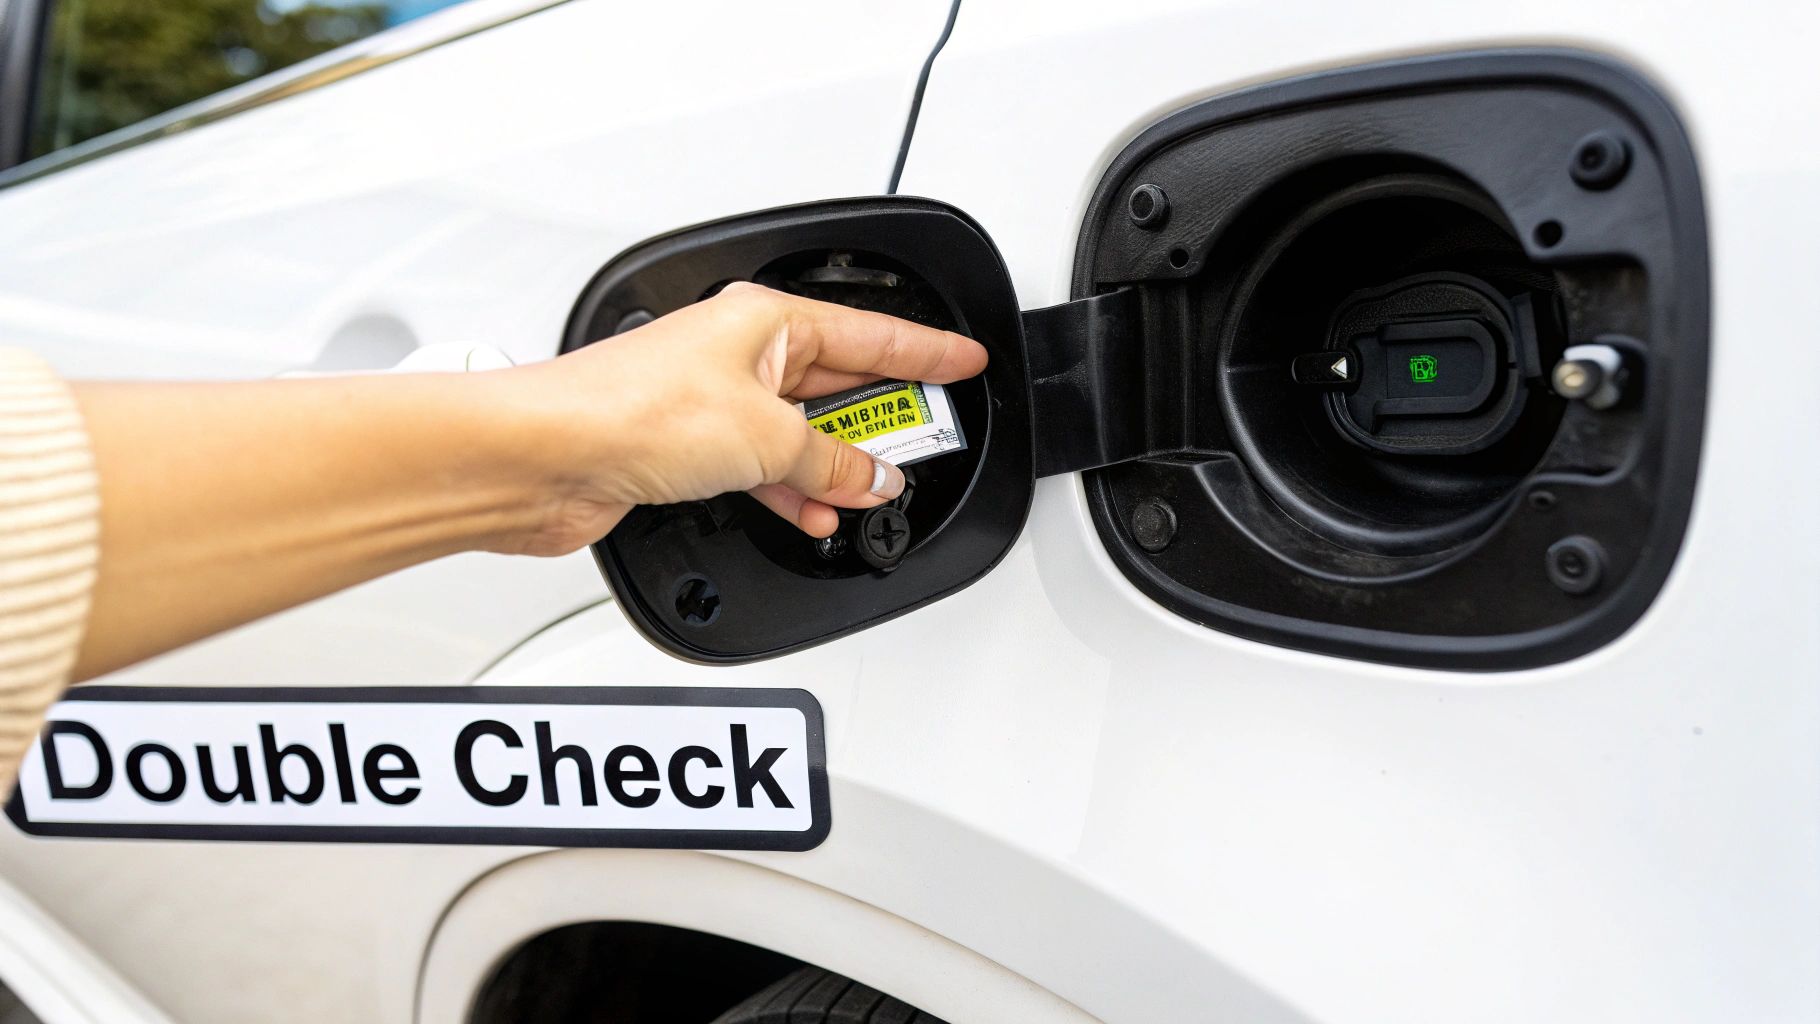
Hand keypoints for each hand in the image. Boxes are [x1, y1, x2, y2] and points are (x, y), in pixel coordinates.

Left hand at [500, 283, 988, 554]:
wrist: (543, 456)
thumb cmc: (629, 410)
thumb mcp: (765, 437)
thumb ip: (831, 464)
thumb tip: (871, 478)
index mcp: (762, 320)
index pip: (869, 335)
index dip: (925, 352)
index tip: (965, 360)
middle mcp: (735, 354)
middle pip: (834, 383)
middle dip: (880, 419)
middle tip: (928, 439)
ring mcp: (709, 402)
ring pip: (798, 433)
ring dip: (835, 468)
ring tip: (876, 492)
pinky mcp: (684, 449)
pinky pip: (762, 467)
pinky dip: (792, 492)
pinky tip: (813, 515)